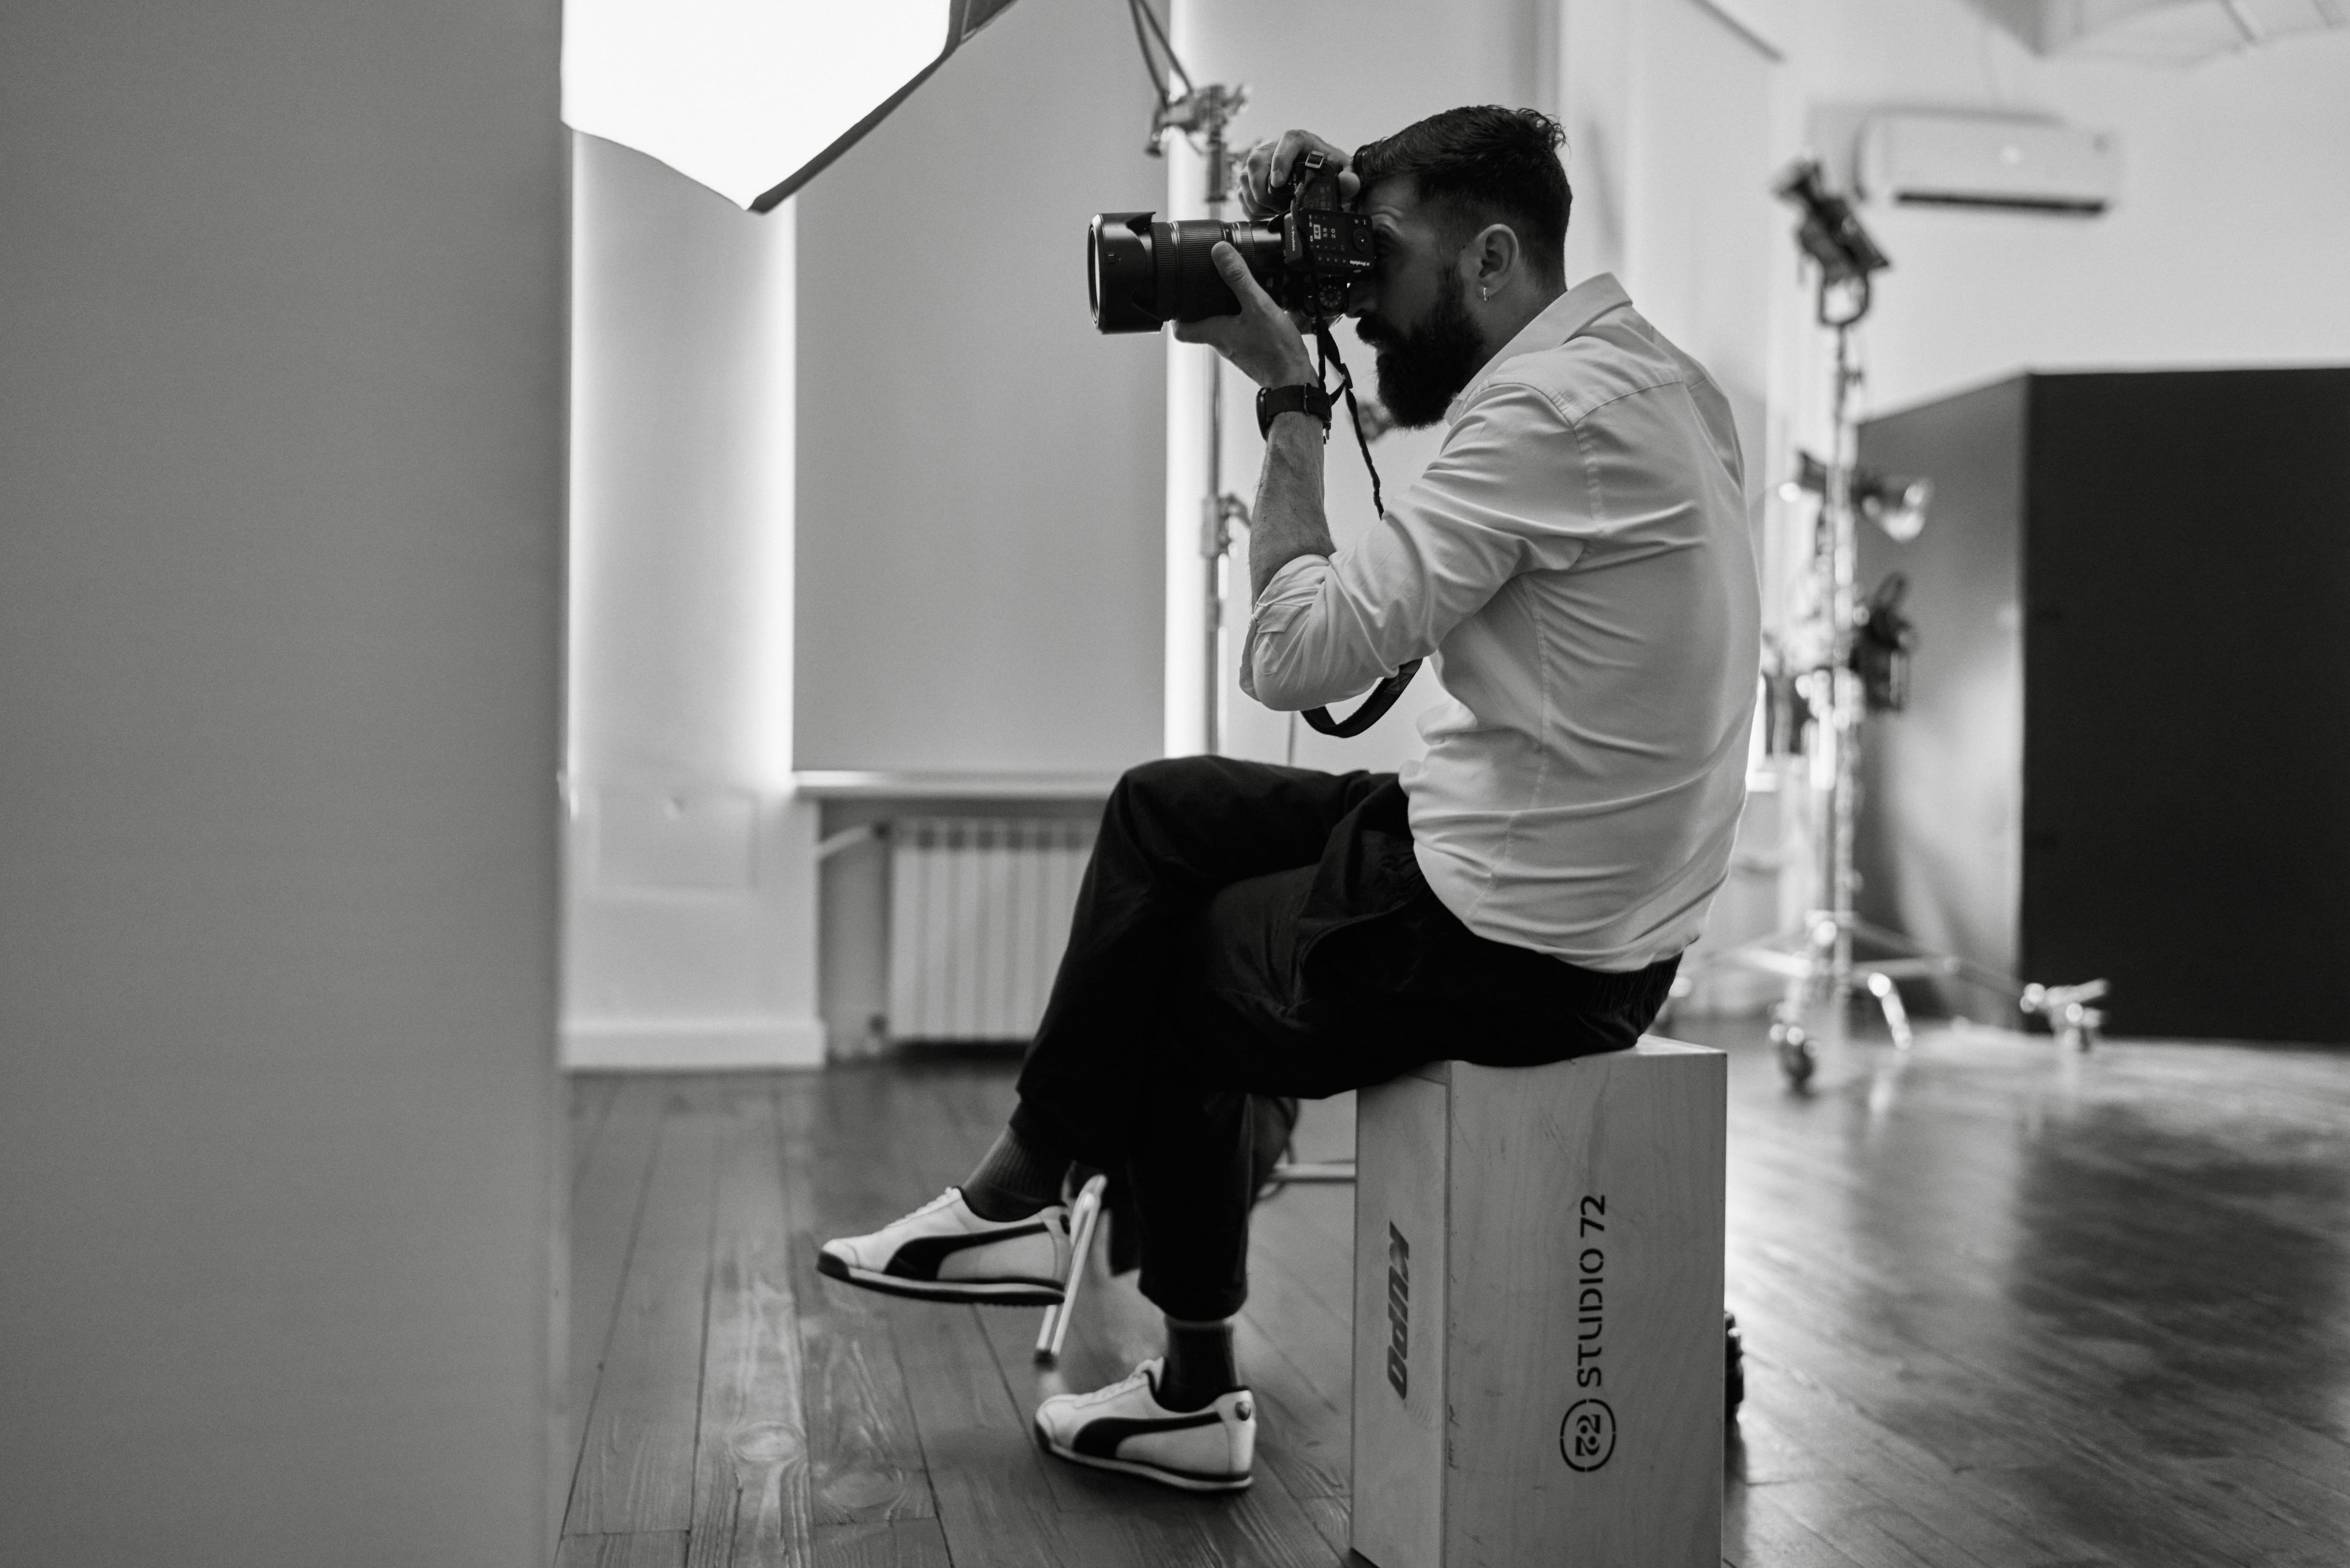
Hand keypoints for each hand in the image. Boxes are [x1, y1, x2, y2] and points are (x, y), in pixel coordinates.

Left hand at [1173, 243, 1318, 389]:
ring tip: (1238, 294)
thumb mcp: (1257, 305)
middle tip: (1208, 288)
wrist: (1294, 380)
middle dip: (1205, 307)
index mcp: (1216, 333)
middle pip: (1203, 325)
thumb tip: (1220, 253)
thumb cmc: (1275, 352)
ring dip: (1228, 313)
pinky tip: (1263, 311)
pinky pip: (1245, 333)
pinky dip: (1248, 321)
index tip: (1177, 300)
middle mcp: (1223, 343)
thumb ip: (1238, 278)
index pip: (1182, 331)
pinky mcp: (1254, 352)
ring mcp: (1239, 349)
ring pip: (1225, 328)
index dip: (1175, 316)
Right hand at [1236, 129, 1360, 217]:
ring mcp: (1261, 164)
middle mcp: (1276, 148)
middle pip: (1256, 162)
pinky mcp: (1252, 179)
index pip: (1286, 142)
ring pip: (1244, 178)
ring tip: (1275, 212)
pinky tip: (1266, 215)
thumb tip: (1348, 182)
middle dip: (1263, 190)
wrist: (1320, 177)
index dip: (1279, 161)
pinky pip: (1241, 193)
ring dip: (1257, 202)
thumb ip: (1351, 179)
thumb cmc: (1331, 171)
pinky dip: (1251, 208)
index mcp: (1300, 142)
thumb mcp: (1344, 174)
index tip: (1278, 182)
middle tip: (1278, 207)